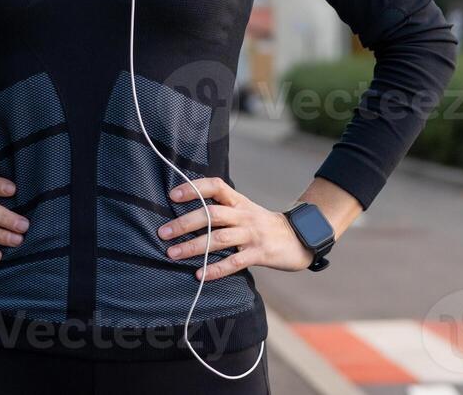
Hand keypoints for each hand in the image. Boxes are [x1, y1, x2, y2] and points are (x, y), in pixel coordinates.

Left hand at [156, 177, 317, 280]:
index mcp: (239, 201)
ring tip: (173, 254)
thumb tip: (189, 213)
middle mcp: (244, 215)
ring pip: (219, 238)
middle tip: (163, 232)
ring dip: (193, 246)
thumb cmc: (264, 225)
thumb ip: (223, 209)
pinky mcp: (259, 254)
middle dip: (185, 223)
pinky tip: (200, 275)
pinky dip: (216, 269)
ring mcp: (252, 235)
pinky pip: (235, 262)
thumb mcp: (245, 210)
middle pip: (212, 214)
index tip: (173, 195)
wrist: (299, 237)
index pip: (216, 186)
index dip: (195, 188)